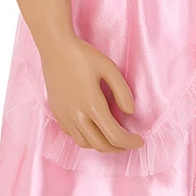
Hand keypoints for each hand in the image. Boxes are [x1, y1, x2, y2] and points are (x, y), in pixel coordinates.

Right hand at [40, 34, 144, 153]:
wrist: (55, 47)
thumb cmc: (84, 55)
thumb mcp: (109, 68)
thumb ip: (122, 91)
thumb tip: (130, 112)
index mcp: (92, 105)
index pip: (114, 135)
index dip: (129, 142)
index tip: (140, 141)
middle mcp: (76, 115)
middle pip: (100, 145)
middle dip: (118, 148)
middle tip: (129, 142)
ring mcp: (64, 116)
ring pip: (84, 143)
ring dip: (101, 145)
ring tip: (113, 138)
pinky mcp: (56, 113)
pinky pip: (72, 135)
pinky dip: (86, 138)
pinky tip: (93, 128)